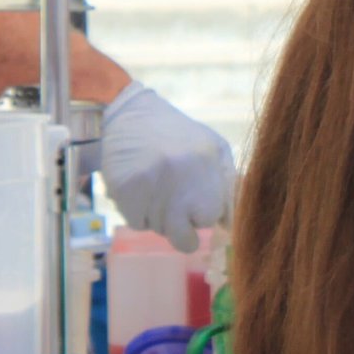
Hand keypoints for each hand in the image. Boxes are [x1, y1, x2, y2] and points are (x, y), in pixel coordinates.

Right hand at [99, 83, 235, 252]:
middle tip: (175, 203)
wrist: (130, 114)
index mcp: (207, 162)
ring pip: (160, 231)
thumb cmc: (179, 135)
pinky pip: (137, 224)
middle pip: (185, 239)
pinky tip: (140, 189)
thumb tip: (229, 226)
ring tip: (156, 187)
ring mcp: (150, 183)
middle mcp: (179, 174)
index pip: (212, 217)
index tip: (196, 197)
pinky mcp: (124, 189)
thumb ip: (228, 185)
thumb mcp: (214, 148)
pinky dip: (139, 213)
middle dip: (182, 227)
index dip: (204, 211)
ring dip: (160, 217)